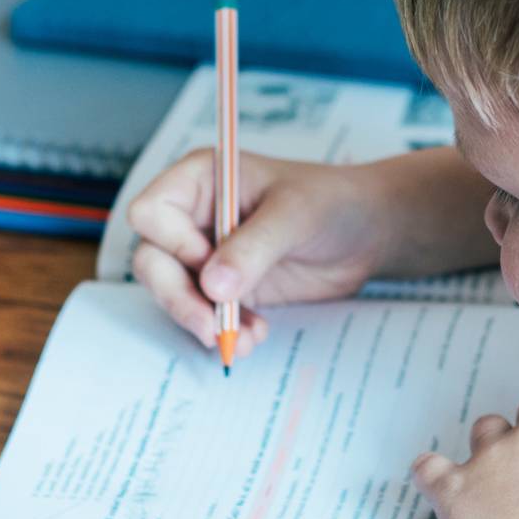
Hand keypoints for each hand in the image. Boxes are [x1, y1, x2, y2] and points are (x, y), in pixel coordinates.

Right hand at [125, 151, 397, 351]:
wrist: (368, 233)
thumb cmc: (332, 202)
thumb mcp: (295, 216)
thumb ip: (253, 247)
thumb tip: (213, 286)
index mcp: (201, 181)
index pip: (151, 212)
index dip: (172, 241)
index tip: (208, 259)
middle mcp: (194, 217)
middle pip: (152, 261)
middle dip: (179, 297)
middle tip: (212, 325)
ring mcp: (207, 255)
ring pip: (173, 294)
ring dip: (202, 321)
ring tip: (242, 337)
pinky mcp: (225, 288)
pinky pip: (204, 314)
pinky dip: (223, 331)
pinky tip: (254, 335)